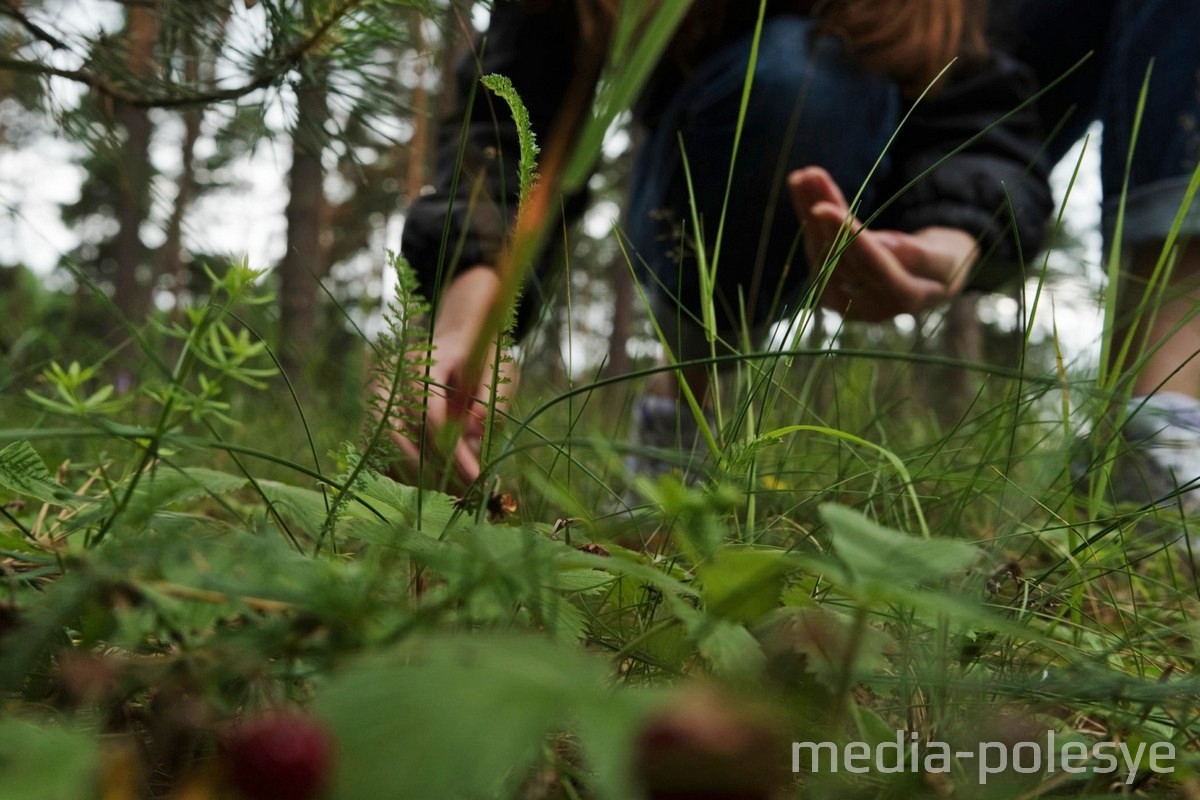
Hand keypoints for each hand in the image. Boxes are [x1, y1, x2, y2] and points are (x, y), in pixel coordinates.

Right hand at [379, 267, 514, 488]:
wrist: (460, 334)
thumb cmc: (482, 356)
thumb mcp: (498, 373)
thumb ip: (490, 404)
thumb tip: (472, 439)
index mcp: (426, 363)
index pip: (433, 416)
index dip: (453, 451)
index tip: (476, 476)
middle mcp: (395, 377)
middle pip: (400, 433)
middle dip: (431, 470)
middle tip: (462, 492)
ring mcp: (380, 391)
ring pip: (385, 442)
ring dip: (412, 473)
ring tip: (447, 491)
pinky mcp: (376, 406)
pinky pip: (377, 444)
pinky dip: (397, 466)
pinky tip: (426, 483)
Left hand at [788, 166, 976, 322]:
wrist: (929, 279)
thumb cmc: (946, 262)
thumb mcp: (947, 256)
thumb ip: (920, 255)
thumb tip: (885, 245)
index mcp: (905, 298)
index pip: (871, 265)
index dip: (848, 236)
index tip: (822, 208)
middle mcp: (869, 306)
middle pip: (841, 254)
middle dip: (823, 214)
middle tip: (809, 176)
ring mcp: (847, 300)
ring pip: (823, 248)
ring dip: (809, 210)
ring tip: (802, 177)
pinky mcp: (831, 287)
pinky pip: (817, 246)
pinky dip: (808, 216)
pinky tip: (801, 188)